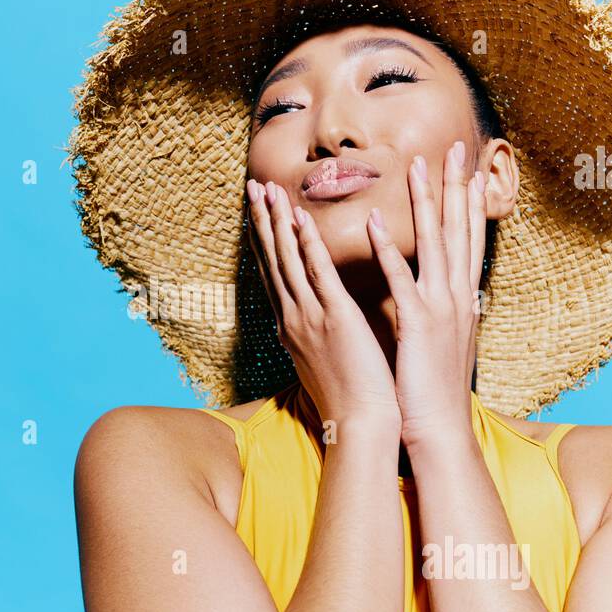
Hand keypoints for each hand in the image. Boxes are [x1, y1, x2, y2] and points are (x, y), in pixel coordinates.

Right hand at [246, 178, 401, 431]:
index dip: (263, 241)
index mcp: (292, 326)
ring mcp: (310, 318)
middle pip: (272, 261)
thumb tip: (309, 325)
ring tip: (268, 189)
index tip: (257, 212)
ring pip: (289, 261)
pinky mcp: (336, 319)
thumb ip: (314, 335)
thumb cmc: (348, 397)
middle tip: (252, 186)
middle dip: (261, 221)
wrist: (359, 424)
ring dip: (277, 222)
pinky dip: (307, 244)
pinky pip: (318, 274)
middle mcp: (293, 318)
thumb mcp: (322, 360)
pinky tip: (300, 218)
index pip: (273, 275)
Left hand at [365, 141, 486, 450]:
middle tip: (456, 146)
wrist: (437, 429)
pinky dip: (390, 249)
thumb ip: (441, 310)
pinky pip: (401, 279)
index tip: (468, 167)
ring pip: (435, 244)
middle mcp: (457, 297)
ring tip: (417, 164)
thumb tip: (441, 293)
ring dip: (425, 201)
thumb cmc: (432, 389)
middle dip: (457, 185)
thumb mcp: (442, 341)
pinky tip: (377, 222)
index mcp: (462, 299)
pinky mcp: (417, 324)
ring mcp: (439, 308)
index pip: (468, 239)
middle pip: (460, 229)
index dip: (470, 200)